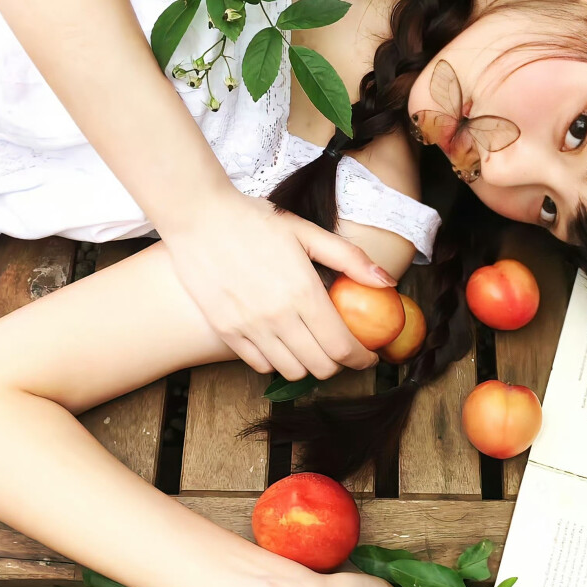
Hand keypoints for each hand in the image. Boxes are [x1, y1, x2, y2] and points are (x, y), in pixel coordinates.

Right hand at [159, 188, 397, 379]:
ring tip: (312, 347)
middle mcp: (278, 316)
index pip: (342, 347)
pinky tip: (282, 343)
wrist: (198, 215)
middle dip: (339, 364)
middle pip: (321, 367)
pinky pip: (259, 365)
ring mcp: (249, 327)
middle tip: (341, 349)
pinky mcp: (225, 331)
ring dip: (309, 365)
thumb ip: (350, 259)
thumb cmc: (255, 220)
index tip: (368, 356)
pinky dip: (277, 361)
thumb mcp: (308, 232)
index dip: (361, 359)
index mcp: (304, 292)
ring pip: (291, 371)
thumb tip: (388, 281)